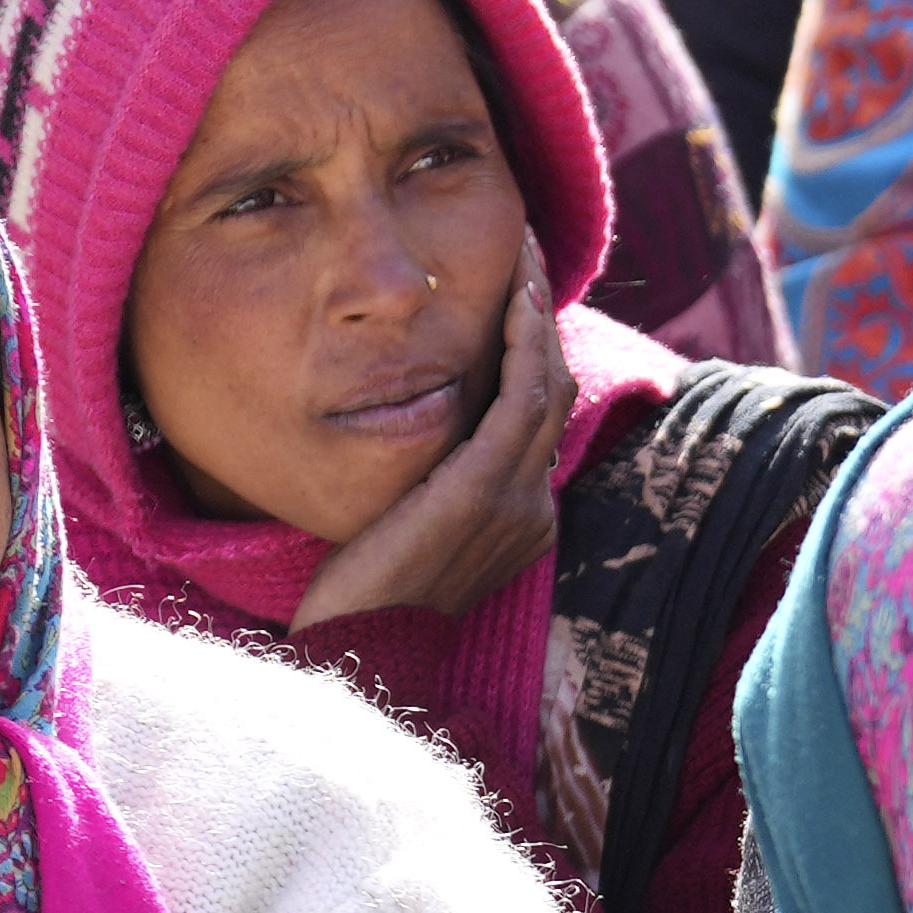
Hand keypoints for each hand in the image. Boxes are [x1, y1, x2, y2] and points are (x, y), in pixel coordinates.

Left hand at [292, 244, 581, 621]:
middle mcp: (532, 507)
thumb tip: (408, 447)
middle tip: (529, 258)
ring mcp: (517, 500)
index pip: (538, 419)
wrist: (358, 654)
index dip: (534, 353)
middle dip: (544, 320)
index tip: (517, 300)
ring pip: (547, 386)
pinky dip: (526, 346)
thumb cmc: (361, 604)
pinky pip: (524, 401)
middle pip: (555, 392)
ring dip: (539, 316)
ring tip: (525, 260)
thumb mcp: (401, 535)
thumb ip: (423, 491)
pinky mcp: (485, 491)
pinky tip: (515, 303)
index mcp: (519, 520)